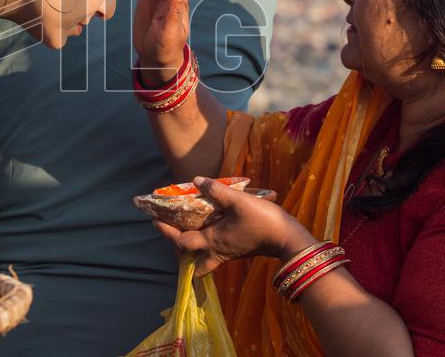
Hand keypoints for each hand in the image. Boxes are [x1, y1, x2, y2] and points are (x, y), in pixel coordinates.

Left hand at [154, 177, 314, 276]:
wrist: (288, 239)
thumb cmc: (262, 221)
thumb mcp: (238, 201)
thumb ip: (217, 190)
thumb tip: (197, 180)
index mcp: (213, 241)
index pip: (181, 241)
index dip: (166, 232)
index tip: (155, 220)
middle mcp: (218, 251)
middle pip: (192, 264)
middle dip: (180, 254)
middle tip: (174, 236)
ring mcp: (229, 253)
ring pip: (205, 260)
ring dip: (194, 250)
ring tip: (190, 230)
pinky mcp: (238, 250)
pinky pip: (217, 252)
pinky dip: (209, 243)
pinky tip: (212, 226)